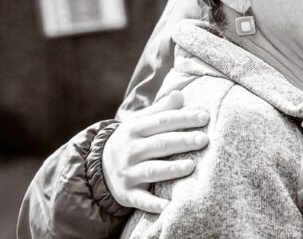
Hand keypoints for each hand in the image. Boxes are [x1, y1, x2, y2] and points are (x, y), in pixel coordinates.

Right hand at [101, 90, 209, 213]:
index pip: (162, 121)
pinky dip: (154, 204)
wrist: (97, 167)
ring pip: (152, 171)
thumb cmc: (131, 141)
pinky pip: (141, 200)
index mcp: (134, 129)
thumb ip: (160, 110)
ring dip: (171, 169)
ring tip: (191, 166)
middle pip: (159, 145)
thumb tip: (179, 95)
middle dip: (182, 141)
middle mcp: (130, 150)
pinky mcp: (127, 194)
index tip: (205, 117)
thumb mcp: (139, 123)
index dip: (183, 118)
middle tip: (204, 140)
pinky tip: (168, 206)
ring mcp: (128, 173)